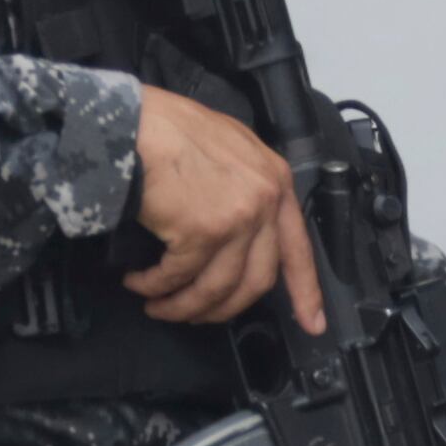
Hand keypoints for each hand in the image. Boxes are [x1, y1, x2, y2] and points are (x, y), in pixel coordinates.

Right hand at [125, 84, 325, 333]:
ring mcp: (237, 218)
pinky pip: (179, 278)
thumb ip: (244, 188)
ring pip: (216, 288)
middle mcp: (265, 201)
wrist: (133, 122)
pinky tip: (139, 283)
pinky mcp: (203, 231)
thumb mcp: (228, 149)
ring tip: (157, 305)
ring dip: (183, 306)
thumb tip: (236, 235)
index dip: (305, 292)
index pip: (297, 248)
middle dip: (222, 310)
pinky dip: (155, 287)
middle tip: (196, 317)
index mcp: (276, 181)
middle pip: (256, 281)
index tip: (312, 323)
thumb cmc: (168, 129)